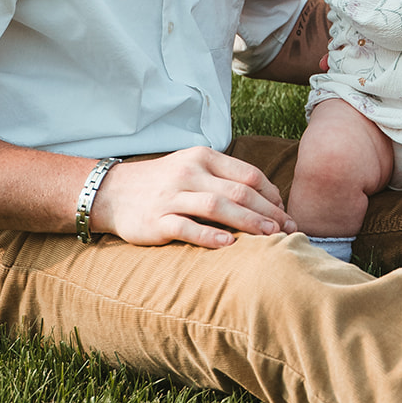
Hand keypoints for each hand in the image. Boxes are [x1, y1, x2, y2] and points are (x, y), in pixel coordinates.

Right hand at [89, 146, 295, 248]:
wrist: (113, 192)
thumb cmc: (164, 182)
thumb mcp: (193, 168)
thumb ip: (225, 179)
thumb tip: (267, 199)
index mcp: (203, 157)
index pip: (247, 173)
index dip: (271, 194)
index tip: (285, 212)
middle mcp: (189, 173)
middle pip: (238, 191)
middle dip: (268, 211)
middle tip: (288, 229)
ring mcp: (171, 196)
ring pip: (216, 207)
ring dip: (247, 222)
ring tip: (269, 236)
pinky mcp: (156, 220)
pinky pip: (186, 227)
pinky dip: (209, 236)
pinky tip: (229, 245)